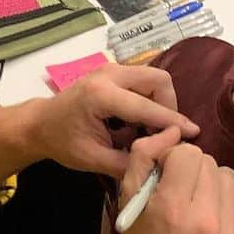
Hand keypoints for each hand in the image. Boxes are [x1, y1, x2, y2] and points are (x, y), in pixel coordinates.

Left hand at [31, 64, 199, 177]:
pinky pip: (144, 80)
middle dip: (169, 106)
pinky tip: (141, 121)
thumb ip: (128, 163)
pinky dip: (151, 98)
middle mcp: (109, 74)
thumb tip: (161, 165)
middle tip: (165, 133)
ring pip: (154, 78)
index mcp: (100, 96)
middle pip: (159, 80)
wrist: (40, 123)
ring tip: (152, 129)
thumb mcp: (93, 159)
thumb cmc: (62, 141)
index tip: (194, 134)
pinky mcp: (114, 71)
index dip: (173, 122)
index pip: (147, 107)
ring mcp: (112, 69)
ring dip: (161, 102)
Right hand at [116, 127, 233, 233]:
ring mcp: (229, 232)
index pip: (188, 153)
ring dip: (211, 182)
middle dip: (191, 170)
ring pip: (228, 176)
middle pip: (209, 162)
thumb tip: (174, 131)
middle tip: (177, 191)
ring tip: (194, 202)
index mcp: (173, 207)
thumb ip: (143, 155)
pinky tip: (207, 219)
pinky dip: (222, 203)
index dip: (172, 159)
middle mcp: (206, 219)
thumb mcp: (127, 197)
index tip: (163, 177)